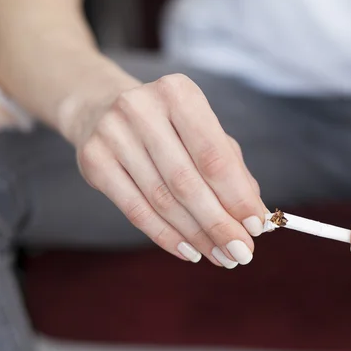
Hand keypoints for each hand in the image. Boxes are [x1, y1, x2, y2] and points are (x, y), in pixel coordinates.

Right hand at [74, 74, 265, 267]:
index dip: (237, 197)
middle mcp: (142, 109)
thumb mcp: (205, 133)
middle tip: (241, 253)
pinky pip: (135, 210)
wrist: (101, 107)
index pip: (214, 157)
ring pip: (162, 200)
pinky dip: (166, 236)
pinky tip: (189, 251)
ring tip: (220, 256)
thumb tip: (256, 215)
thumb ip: (233, 170)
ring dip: (196, 235)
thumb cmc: (169, 124)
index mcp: (179, 94)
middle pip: (187, 183)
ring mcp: (112, 134)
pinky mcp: (93, 160)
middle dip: (219, 224)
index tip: (257, 228)